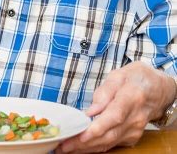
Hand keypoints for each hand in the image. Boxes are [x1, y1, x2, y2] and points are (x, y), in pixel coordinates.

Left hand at [57, 62, 175, 152]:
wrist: (158, 89)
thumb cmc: (136, 78)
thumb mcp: (119, 75)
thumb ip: (104, 92)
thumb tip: (91, 111)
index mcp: (131, 97)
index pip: (114, 116)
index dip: (97, 128)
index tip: (81, 135)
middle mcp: (135, 118)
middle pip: (109, 134)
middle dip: (84, 142)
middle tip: (63, 145)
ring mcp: (135, 130)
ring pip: (109, 143)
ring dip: (86, 148)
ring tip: (65, 148)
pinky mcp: (131, 136)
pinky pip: (111, 144)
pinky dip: (94, 146)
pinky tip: (79, 147)